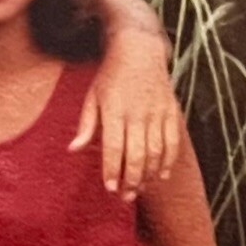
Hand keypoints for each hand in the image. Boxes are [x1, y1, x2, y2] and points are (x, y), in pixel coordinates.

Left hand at [70, 29, 182, 198]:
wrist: (140, 49)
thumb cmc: (111, 76)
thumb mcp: (92, 96)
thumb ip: (86, 125)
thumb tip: (73, 150)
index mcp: (114, 110)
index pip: (114, 148)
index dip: (113, 170)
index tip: (110, 188)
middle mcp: (137, 113)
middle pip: (136, 155)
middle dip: (131, 180)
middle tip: (125, 196)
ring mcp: (157, 112)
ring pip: (155, 152)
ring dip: (148, 174)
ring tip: (139, 188)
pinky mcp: (171, 111)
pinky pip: (172, 142)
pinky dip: (168, 161)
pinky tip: (160, 175)